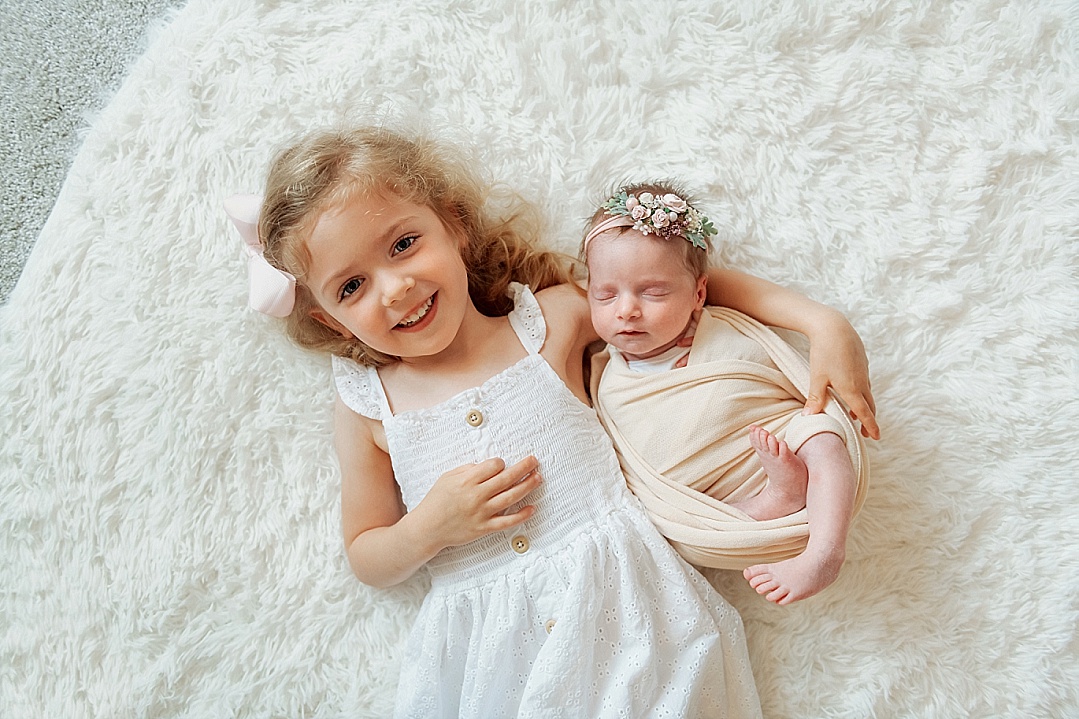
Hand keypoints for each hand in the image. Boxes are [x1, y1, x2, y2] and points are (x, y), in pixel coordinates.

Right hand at [414, 456, 542, 550]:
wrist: (428, 528)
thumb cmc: (436, 500)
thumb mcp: (448, 477)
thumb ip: (468, 470)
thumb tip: (488, 466)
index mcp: (467, 480)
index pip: (493, 466)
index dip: (500, 463)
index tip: (501, 464)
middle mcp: (477, 496)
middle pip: (506, 478)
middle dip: (523, 468)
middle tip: (534, 460)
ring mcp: (482, 513)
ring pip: (511, 497)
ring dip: (527, 486)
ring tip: (538, 478)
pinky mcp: (484, 528)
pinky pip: (507, 521)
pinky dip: (522, 515)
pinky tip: (532, 508)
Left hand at [804, 316, 879, 439]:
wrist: (834, 327)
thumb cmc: (824, 352)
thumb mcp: (817, 377)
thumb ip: (815, 398)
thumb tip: (808, 417)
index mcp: (851, 389)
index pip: (864, 413)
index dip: (871, 426)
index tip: (876, 437)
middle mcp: (862, 382)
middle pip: (870, 406)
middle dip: (869, 420)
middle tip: (867, 433)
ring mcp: (864, 371)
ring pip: (868, 393)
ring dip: (865, 406)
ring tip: (856, 415)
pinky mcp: (863, 362)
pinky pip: (865, 382)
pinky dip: (862, 392)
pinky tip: (853, 391)